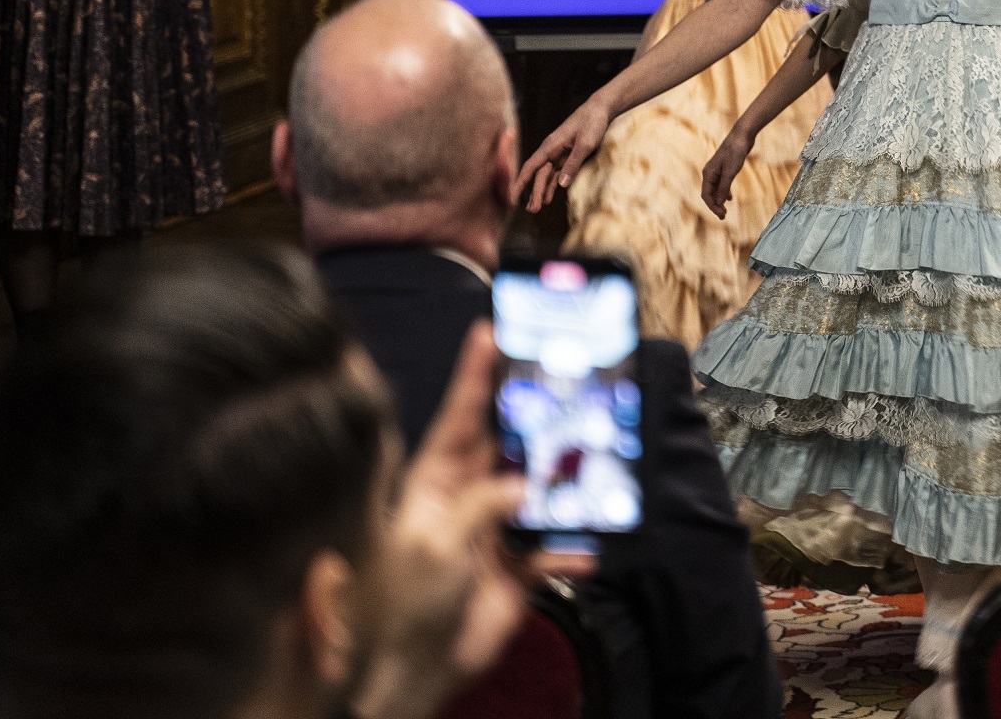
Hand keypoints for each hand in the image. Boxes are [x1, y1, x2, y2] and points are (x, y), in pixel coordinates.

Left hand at [354, 323, 590, 718]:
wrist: (414, 669)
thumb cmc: (404, 603)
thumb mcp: (434, 545)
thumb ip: (480, 506)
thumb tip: (522, 485)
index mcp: (434, 481)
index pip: (458, 416)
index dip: (474, 375)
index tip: (490, 330)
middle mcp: (468, 496)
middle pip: (508, 442)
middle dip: (535, 412)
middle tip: (565, 373)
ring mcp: (496, 528)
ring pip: (541, 488)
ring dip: (567, 477)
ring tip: (597, 451)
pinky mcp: (519, 566)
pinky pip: (556, 548)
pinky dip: (575, 549)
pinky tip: (590, 548)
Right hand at [518, 98, 611, 211]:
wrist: (600, 109)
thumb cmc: (592, 123)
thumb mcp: (585, 144)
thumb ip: (573, 163)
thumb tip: (561, 184)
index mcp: (550, 146)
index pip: (531, 167)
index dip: (520, 182)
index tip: (512, 195)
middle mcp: (551, 150)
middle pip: (539, 175)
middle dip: (534, 192)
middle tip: (532, 211)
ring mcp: (558, 153)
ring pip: (546, 175)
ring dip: (541, 191)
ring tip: (536, 209)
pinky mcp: (567, 155)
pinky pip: (556, 173)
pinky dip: (552, 185)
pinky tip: (549, 198)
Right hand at [700, 122, 756, 217]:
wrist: (742, 136)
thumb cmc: (736, 152)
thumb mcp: (731, 172)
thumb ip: (724, 187)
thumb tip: (719, 203)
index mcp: (708, 173)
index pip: (706, 195)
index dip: (713, 207)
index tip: (722, 215)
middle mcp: (709, 173)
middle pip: (709, 194)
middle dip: (715, 206)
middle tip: (723, 217)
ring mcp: (716, 170)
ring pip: (714, 190)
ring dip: (719, 200)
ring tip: (725, 211)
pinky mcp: (724, 168)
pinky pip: (720, 184)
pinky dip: (723, 192)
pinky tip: (729, 198)